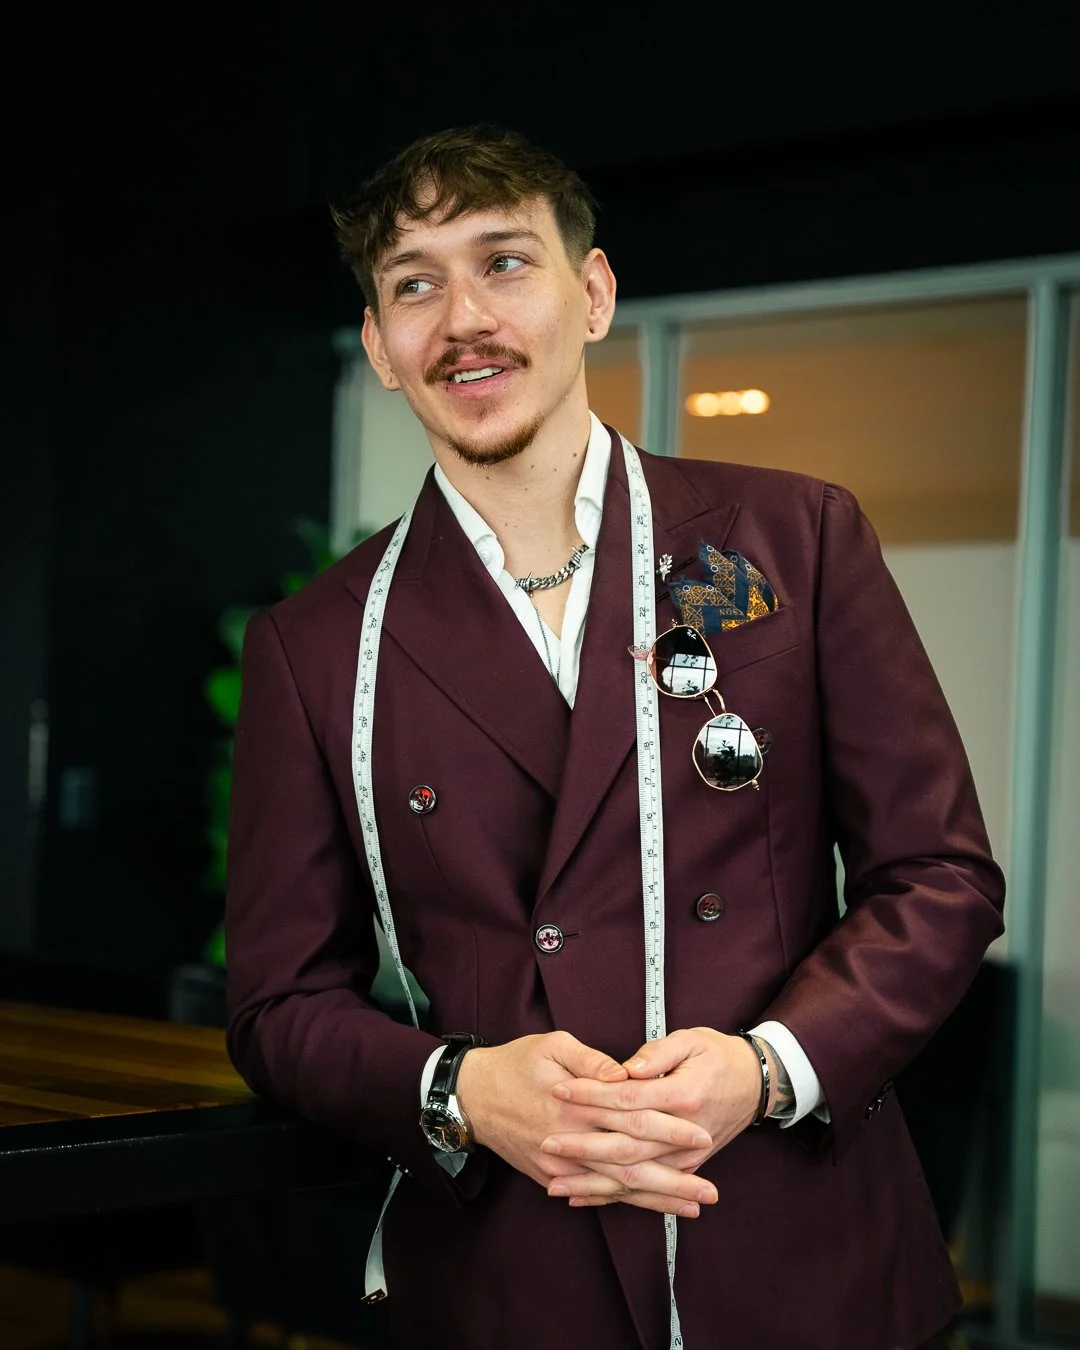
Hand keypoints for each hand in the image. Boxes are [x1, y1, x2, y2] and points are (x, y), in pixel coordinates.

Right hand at [455, 1031, 711, 1213]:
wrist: (470, 1097)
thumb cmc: (514, 1063)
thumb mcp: (552, 1046)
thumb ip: (591, 1061)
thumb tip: (625, 1074)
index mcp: (576, 1107)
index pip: (633, 1120)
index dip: (669, 1129)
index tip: (701, 1135)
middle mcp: (570, 1142)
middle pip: (631, 1164)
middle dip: (673, 1180)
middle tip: (710, 1192)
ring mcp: (560, 1166)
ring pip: (615, 1187)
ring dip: (655, 1199)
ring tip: (691, 1206)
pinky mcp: (550, 1176)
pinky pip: (592, 1193)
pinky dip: (622, 1202)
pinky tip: (648, 1207)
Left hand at [539, 1028, 763, 1208]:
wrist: (757, 1083)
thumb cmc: (719, 1055)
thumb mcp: (691, 1040)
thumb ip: (657, 1053)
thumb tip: (625, 1068)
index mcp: (683, 1095)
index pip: (629, 1098)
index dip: (592, 1095)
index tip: (559, 1090)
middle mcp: (686, 1132)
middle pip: (626, 1144)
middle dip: (583, 1147)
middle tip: (546, 1144)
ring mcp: (687, 1156)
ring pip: (634, 1175)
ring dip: (592, 1183)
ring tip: (554, 1184)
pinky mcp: (686, 1167)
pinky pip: (646, 1188)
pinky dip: (613, 1196)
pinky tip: (583, 1198)